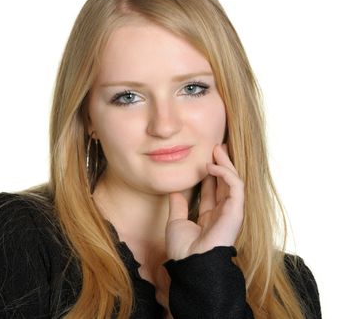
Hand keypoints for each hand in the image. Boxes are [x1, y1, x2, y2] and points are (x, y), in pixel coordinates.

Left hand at [165, 143, 243, 259]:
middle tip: (216, 147)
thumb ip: (178, 206)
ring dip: (226, 164)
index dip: (211, 175)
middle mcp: (223, 214)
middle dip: (223, 164)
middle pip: (226, 184)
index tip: (206, 159)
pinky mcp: (236, 212)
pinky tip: (213, 166)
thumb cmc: (183, 249)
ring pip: (234, 182)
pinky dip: (226, 174)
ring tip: (217, 149)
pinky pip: (236, 187)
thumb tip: (175, 192)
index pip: (214, 191)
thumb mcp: (176, 222)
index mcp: (211, 217)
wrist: (189, 263)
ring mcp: (231, 213)